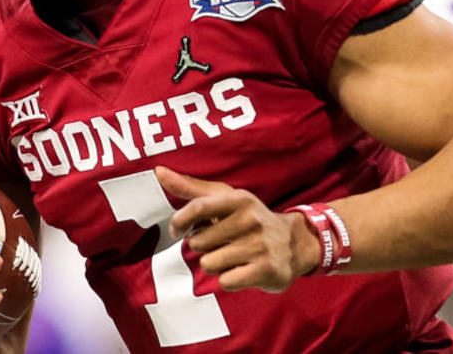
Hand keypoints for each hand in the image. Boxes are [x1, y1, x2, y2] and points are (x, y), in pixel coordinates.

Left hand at [155, 166, 320, 292]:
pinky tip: (241, 270)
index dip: (180, 221)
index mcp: (238, 200)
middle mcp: (250, 220)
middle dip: (202, 246)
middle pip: (198, 242)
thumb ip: (190, 188)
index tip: (176, 230)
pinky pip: (225, 281)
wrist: (293, 244)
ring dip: (215, 264)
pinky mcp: (265, 270)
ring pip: (209, 263)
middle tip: (220, 243)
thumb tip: (159, 172)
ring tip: (232, 256)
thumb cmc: (248, 219)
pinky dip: (228, 280)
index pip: (198, 207)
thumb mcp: (224, 198)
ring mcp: (260, 246)